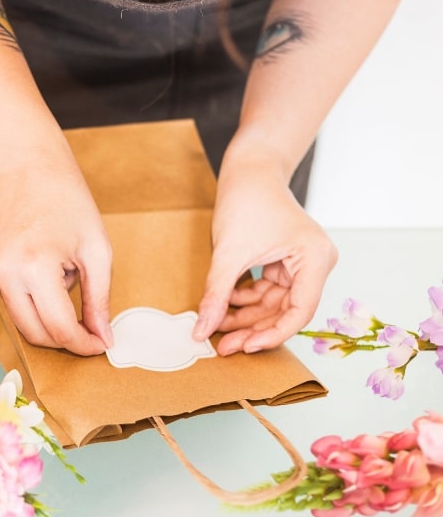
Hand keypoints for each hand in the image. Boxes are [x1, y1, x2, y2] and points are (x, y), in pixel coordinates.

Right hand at [0, 150, 112, 355]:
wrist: (27, 166)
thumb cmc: (68, 202)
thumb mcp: (97, 249)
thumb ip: (99, 299)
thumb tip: (103, 339)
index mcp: (34, 266)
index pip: (58, 328)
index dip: (82, 344)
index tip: (99, 345)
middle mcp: (2, 272)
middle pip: (33, 333)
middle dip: (63, 338)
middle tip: (87, 328)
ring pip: (19, 320)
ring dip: (45, 314)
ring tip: (61, 277)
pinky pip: (8, 298)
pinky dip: (29, 295)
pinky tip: (39, 265)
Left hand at [193, 161, 336, 354]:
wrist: (249, 168)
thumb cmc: (246, 199)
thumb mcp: (228, 252)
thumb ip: (216, 294)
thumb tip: (201, 331)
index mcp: (315, 259)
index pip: (299, 312)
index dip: (271, 334)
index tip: (243, 347)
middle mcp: (315, 264)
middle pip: (285, 312)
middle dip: (252, 329)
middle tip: (222, 347)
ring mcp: (300, 264)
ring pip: (273, 306)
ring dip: (245, 318)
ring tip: (215, 330)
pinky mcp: (284, 263)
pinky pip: (266, 292)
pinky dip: (243, 300)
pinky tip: (221, 304)